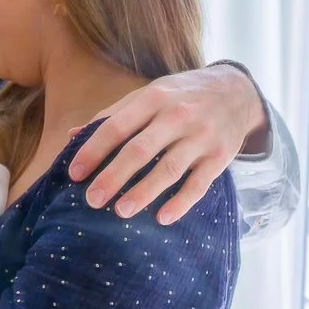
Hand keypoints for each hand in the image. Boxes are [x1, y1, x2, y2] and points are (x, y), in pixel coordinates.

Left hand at [68, 63, 268, 224]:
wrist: (236, 91)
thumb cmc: (181, 96)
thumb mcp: (148, 95)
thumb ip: (113, 115)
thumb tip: (72, 137)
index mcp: (153, 98)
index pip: (116, 126)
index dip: (93, 150)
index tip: (74, 174)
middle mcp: (177, 116)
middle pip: (140, 150)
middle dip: (113, 176)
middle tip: (92, 200)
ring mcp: (201, 137)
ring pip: (169, 169)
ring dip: (144, 192)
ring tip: (121, 212)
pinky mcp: (220, 157)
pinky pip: (199, 184)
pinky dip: (181, 202)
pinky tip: (163, 218)